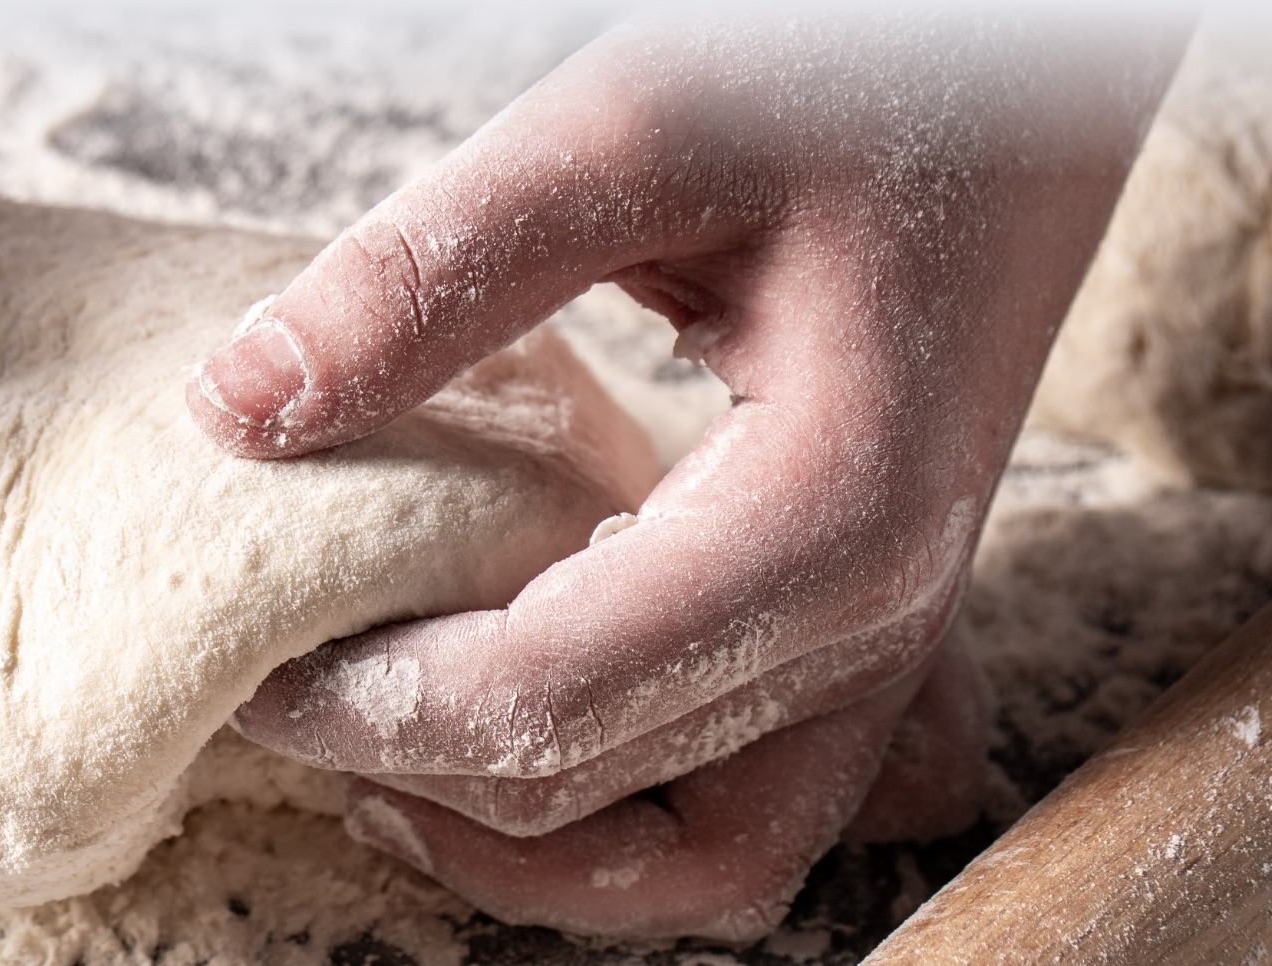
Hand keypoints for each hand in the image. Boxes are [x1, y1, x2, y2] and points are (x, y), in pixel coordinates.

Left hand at [196, 13, 1183, 938]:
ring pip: (704, 853)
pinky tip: (505, 739)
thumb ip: (429, 275)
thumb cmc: (863, 73)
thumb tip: (238, 409)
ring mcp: (884, 632)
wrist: (1033, 65)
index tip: (245, 664)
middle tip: (270, 687)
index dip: (368, 708)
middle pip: (604, 791)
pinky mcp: (862, 614)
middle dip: (413, 763)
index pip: (548, 700)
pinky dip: (625, 815)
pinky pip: (752, 797)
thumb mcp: (631, 132)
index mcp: (824, 517)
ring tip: (375, 763)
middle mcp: (872, 615)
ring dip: (526, 840)